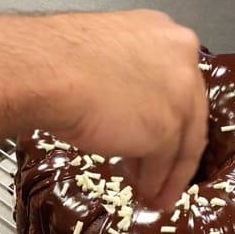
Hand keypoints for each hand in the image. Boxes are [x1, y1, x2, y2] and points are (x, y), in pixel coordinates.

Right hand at [27, 10, 207, 208]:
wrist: (45, 71)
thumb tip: (136, 109)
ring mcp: (179, 99)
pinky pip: (162, 164)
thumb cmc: (63, 60)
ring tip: (155, 192)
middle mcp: (185, 65)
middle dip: (175, 154)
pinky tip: (145, 192)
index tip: (168, 142)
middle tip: (167, 177)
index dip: (175, 121)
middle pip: (189, 119)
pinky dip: (154, 182)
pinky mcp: (166, 130)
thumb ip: (138, 79)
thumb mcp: (115, 59)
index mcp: (173, 41)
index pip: (184, 91)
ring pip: (181, 145)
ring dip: (167, 174)